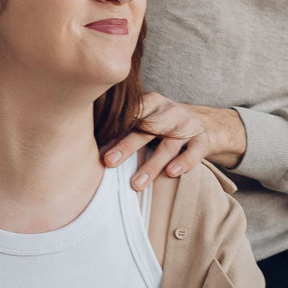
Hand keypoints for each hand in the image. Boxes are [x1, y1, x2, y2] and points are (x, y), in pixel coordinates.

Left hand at [101, 93, 247, 187]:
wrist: (203, 123)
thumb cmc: (162, 123)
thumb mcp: (146, 117)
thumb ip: (124, 125)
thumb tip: (85, 140)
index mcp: (151, 102)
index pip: (131, 116)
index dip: (115, 131)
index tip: (99, 149)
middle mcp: (169, 111)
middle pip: (146, 130)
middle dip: (126, 147)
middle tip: (109, 163)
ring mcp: (187, 125)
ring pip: (168, 146)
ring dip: (151, 166)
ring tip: (135, 185)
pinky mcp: (202, 139)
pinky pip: (194, 152)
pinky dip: (184, 162)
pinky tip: (172, 173)